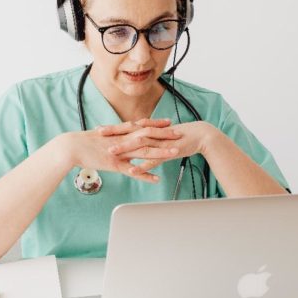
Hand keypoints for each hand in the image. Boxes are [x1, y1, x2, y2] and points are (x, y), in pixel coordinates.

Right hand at [62, 119, 182, 182]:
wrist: (71, 147)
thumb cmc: (82, 142)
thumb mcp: (100, 136)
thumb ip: (111, 135)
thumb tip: (116, 134)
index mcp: (120, 132)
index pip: (142, 126)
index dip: (156, 124)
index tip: (168, 123)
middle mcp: (123, 140)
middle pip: (148, 136)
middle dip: (165, 135)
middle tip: (179, 134)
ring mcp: (120, 152)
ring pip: (145, 152)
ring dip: (161, 152)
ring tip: (175, 152)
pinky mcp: (115, 164)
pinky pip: (133, 171)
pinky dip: (145, 174)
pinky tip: (156, 179)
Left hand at [101, 121, 218, 176]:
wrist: (199, 136)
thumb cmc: (178, 136)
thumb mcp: (160, 136)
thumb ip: (147, 138)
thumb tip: (136, 139)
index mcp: (149, 129)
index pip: (128, 127)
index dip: (113, 128)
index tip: (99, 129)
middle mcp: (152, 133)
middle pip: (130, 132)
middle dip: (114, 133)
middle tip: (98, 134)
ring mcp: (159, 143)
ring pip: (139, 145)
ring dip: (125, 148)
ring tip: (111, 152)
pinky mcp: (167, 152)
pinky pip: (153, 160)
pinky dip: (142, 165)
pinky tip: (133, 170)